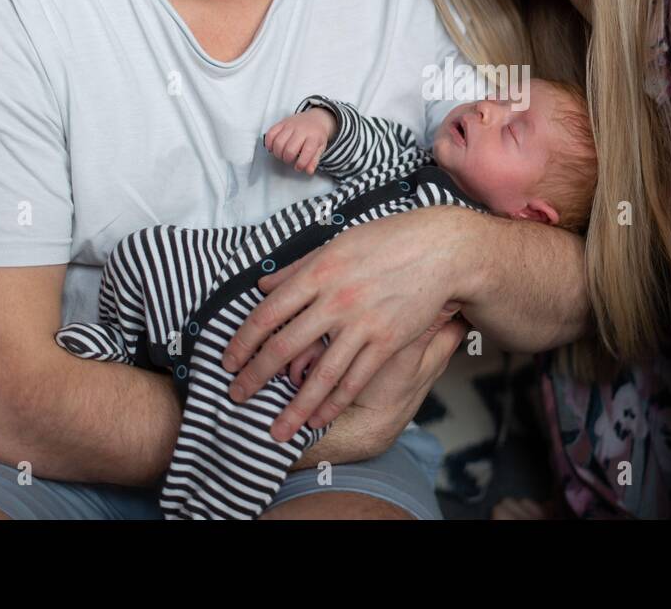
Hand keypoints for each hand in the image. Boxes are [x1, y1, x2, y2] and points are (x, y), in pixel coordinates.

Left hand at [221, 207, 473, 441]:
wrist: (441, 250)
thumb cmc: (389, 240)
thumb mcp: (338, 243)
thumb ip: (298, 267)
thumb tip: (262, 284)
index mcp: (318, 272)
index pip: (267, 313)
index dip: (243, 341)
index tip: (228, 361)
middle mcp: (336, 300)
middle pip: (285, 346)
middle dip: (256, 377)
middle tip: (236, 397)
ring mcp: (362, 324)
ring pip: (320, 374)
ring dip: (294, 407)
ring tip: (275, 429)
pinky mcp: (387, 342)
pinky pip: (355, 380)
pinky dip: (334, 403)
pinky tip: (318, 418)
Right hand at [264, 107, 335, 174]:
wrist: (315, 118)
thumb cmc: (317, 135)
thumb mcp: (320, 148)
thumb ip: (314, 160)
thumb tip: (308, 171)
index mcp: (314, 137)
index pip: (307, 152)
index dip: (301, 164)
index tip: (298, 167)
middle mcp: (301, 130)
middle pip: (289, 149)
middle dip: (287, 159)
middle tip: (289, 160)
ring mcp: (290, 125)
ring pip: (278, 142)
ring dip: (278, 153)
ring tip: (281, 155)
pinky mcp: (281, 122)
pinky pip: (270, 133)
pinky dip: (269, 143)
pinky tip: (272, 148)